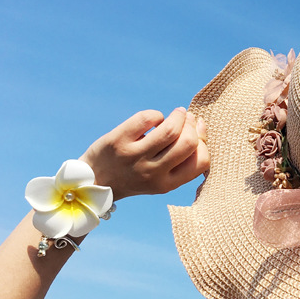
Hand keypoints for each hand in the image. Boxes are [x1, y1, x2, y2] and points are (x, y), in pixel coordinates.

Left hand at [79, 108, 209, 200]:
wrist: (96, 181)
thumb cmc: (135, 177)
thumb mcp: (161, 180)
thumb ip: (181, 162)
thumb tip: (200, 126)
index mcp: (167, 184)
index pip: (201, 161)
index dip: (203, 142)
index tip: (198, 130)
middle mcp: (152, 172)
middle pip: (187, 143)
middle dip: (192, 126)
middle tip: (188, 119)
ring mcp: (134, 156)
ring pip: (169, 129)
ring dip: (178, 116)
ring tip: (178, 113)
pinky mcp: (118, 140)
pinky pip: (146, 118)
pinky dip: (156, 115)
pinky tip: (154, 119)